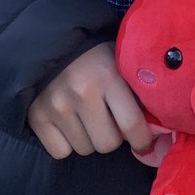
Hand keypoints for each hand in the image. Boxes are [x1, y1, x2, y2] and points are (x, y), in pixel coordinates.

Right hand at [27, 42, 153, 159]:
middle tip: (111, 122)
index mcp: (108, 76)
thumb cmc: (96, 56)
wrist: (51, 42)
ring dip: (90, 139)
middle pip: (107, 144)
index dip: (142, 140)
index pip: (131, 124)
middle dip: (113, 137)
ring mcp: (56, 106)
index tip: (144, 143)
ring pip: (85, 149)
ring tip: (88, 117)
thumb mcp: (121, 63)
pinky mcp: (36, 117)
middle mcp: (82, 93)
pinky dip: (67, 143)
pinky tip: (69, 123)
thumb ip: (137, 91)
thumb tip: (157, 128)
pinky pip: (60, 152)